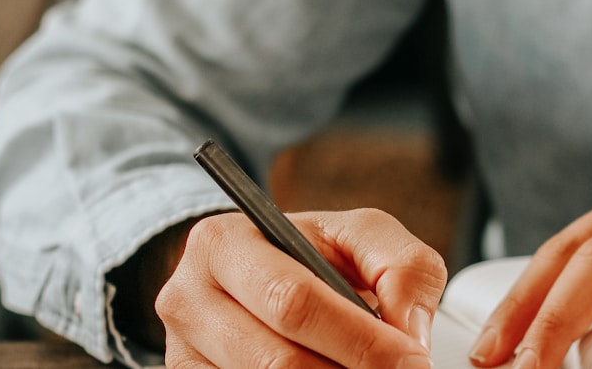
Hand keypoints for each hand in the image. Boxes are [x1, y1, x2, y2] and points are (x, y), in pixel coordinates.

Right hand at [156, 208, 445, 367]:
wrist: (254, 274)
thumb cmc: (310, 254)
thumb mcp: (359, 235)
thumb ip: (402, 266)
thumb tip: (408, 333)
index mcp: (224, 243)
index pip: (293, 301)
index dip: (360, 340)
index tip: (410, 359)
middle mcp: (188, 298)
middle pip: (278, 360)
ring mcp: (181, 351)